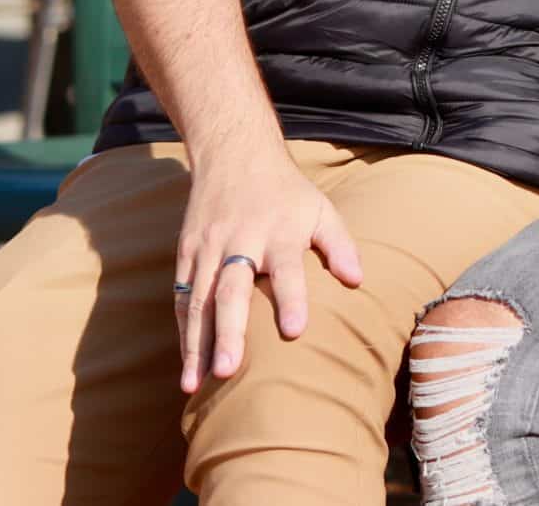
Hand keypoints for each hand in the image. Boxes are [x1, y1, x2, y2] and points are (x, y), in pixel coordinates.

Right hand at [174, 147, 362, 392]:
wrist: (234, 154)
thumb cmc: (286, 191)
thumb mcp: (321, 208)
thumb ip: (340, 244)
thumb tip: (357, 280)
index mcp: (278, 231)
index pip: (286, 267)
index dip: (291, 298)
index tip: (294, 331)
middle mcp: (239, 241)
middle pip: (231, 290)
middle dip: (228, 332)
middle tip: (228, 371)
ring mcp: (207, 248)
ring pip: (198, 300)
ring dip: (196, 344)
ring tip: (193, 385)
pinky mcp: (185, 253)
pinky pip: (182, 297)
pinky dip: (183, 332)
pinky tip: (187, 364)